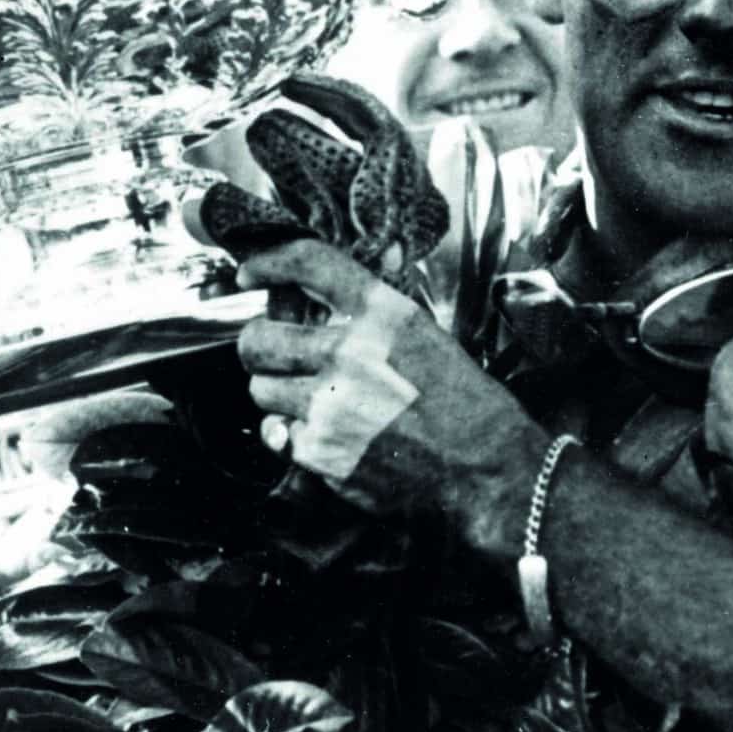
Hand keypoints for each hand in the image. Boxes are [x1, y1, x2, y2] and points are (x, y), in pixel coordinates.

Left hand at [235, 238, 544, 549]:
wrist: (483, 469)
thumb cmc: (463, 402)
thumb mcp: (427, 335)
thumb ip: (378, 308)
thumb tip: (356, 270)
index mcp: (381, 314)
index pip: (305, 263)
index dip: (267, 263)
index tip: (249, 275)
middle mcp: (348, 352)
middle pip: (258, 338)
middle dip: (259, 346)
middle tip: (274, 355)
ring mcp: (329, 405)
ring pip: (260, 389)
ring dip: (276, 392)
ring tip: (306, 399)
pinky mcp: (320, 451)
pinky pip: (280, 435)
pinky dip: (295, 436)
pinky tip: (325, 435)